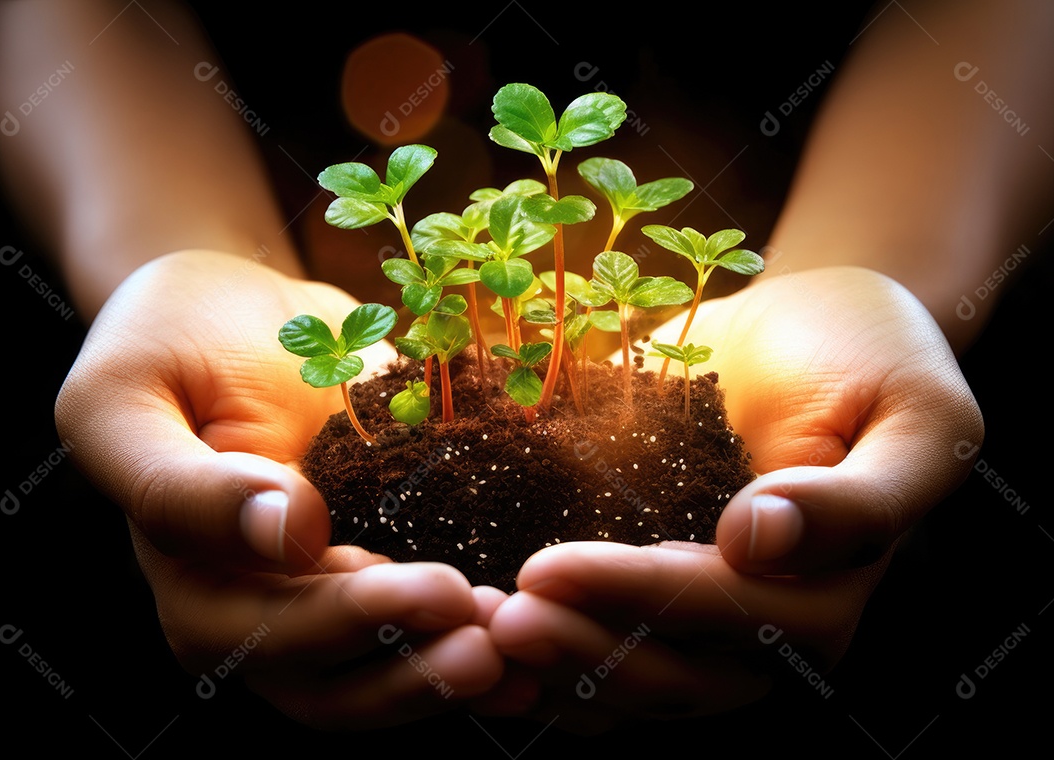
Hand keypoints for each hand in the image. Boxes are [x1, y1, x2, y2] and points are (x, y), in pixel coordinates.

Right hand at [56, 249, 502, 728]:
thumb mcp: (127, 398)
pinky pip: (420, 627)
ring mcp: (321, 593)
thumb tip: (286, 536)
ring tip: (528, 653)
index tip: (436, 589)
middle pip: (327, 682)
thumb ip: (179, 483)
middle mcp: (254, 608)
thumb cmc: (167, 342)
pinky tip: (536, 640)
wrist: (232, 312)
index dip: (349, 623)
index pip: (261, 634)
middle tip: (499, 641)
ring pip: (379, 675)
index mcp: (191, 580)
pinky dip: (470, 640)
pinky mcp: (377, 563)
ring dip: (451, 676)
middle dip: (415, 669)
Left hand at [482, 266, 982, 730]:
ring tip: (472, 634)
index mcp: (829, 592)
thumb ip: (861, 496)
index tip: (550, 567)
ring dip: (551, 670)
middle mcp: (763, 627)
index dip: (644, 598)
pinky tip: (479, 642)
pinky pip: (600, 652)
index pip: (734, 614)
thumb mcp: (912, 416)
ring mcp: (701, 621)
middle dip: (583, 651)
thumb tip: (760, 542)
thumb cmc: (871, 358)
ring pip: (629, 683)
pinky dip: (542, 662)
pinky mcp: (651, 596)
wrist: (810, 332)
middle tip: (498, 619)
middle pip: (675, 673)